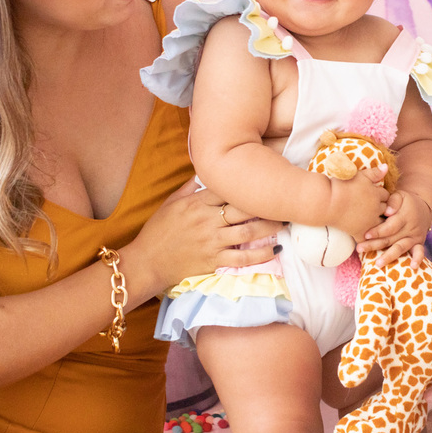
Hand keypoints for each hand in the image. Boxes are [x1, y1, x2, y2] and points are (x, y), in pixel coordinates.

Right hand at [129, 179, 281, 293]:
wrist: (147, 262)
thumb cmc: (158, 231)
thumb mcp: (171, 203)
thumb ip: (189, 187)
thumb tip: (205, 170)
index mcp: (196, 203)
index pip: (227, 189)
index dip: (247, 184)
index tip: (264, 181)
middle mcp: (206, 220)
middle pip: (243, 209)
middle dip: (266, 204)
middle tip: (283, 201)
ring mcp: (211, 241)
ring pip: (248, 233)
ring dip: (270, 227)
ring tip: (285, 222)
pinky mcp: (214, 260)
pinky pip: (243, 258)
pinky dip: (261, 255)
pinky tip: (275, 250)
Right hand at [326, 166, 389, 238]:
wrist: (327, 201)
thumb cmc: (341, 185)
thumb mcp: (360, 175)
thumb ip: (374, 172)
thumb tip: (386, 167)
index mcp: (376, 194)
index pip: (386, 195)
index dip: (380, 195)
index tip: (374, 196)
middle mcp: (375, 208)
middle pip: (385, 209)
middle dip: (381, 208)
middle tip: (373, 208)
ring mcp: (368, 222)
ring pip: (380, 224)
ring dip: (377, 223)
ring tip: (371, 222)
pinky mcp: (359, 232)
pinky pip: (367, 239)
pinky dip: (367, 240)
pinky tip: (365, 239)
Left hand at [357, 189, 431, 267]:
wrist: (423, 208)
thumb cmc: (405, 202)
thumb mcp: (400, 195)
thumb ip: (393, 201)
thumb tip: (387, 211)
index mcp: (404, 215)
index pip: (390, 226)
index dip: (378, 231)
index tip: (365, 235)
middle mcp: (410, 227)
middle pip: (391, 239)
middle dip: (375, 245)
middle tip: (360, 249)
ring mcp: (414, 237)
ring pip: (400, 248)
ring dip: (389, 256)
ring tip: (377, 264)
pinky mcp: (419, 243)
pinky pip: (420, 252)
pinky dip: (418, 259)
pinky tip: (412, 267)